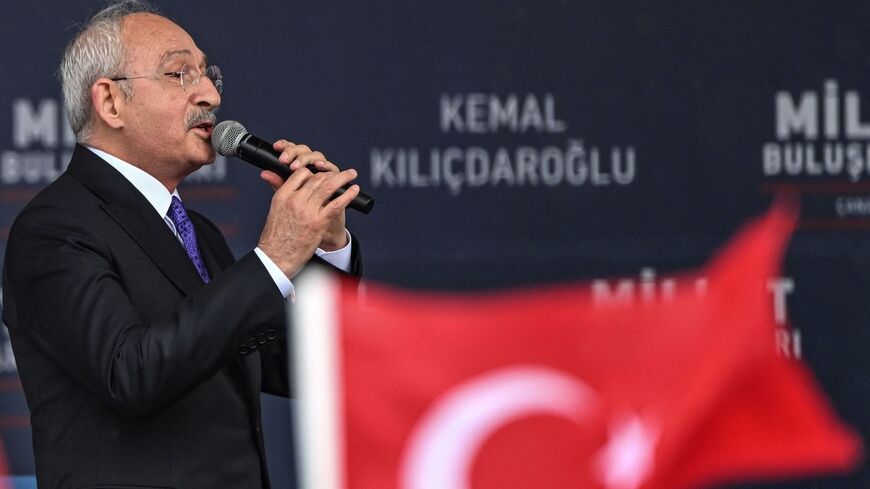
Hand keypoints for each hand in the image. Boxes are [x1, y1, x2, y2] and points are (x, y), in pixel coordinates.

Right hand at [257, 140, 358, 277]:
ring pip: (328, 186)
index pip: (301, 174)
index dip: (314, 171)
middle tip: (341, 172)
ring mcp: (308, 211)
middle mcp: (296, 200)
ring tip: (351, 174)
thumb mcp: (274, 210)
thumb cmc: (276, 237)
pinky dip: (348, 194)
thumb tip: (271, 175)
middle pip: (316, 178)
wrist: (277, 257)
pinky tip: (354, 190)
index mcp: (283, 196)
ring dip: (343, 178)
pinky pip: (337, 203)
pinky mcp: (319, 222)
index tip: (321, 173)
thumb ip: (278, 191)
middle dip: (331, 173)